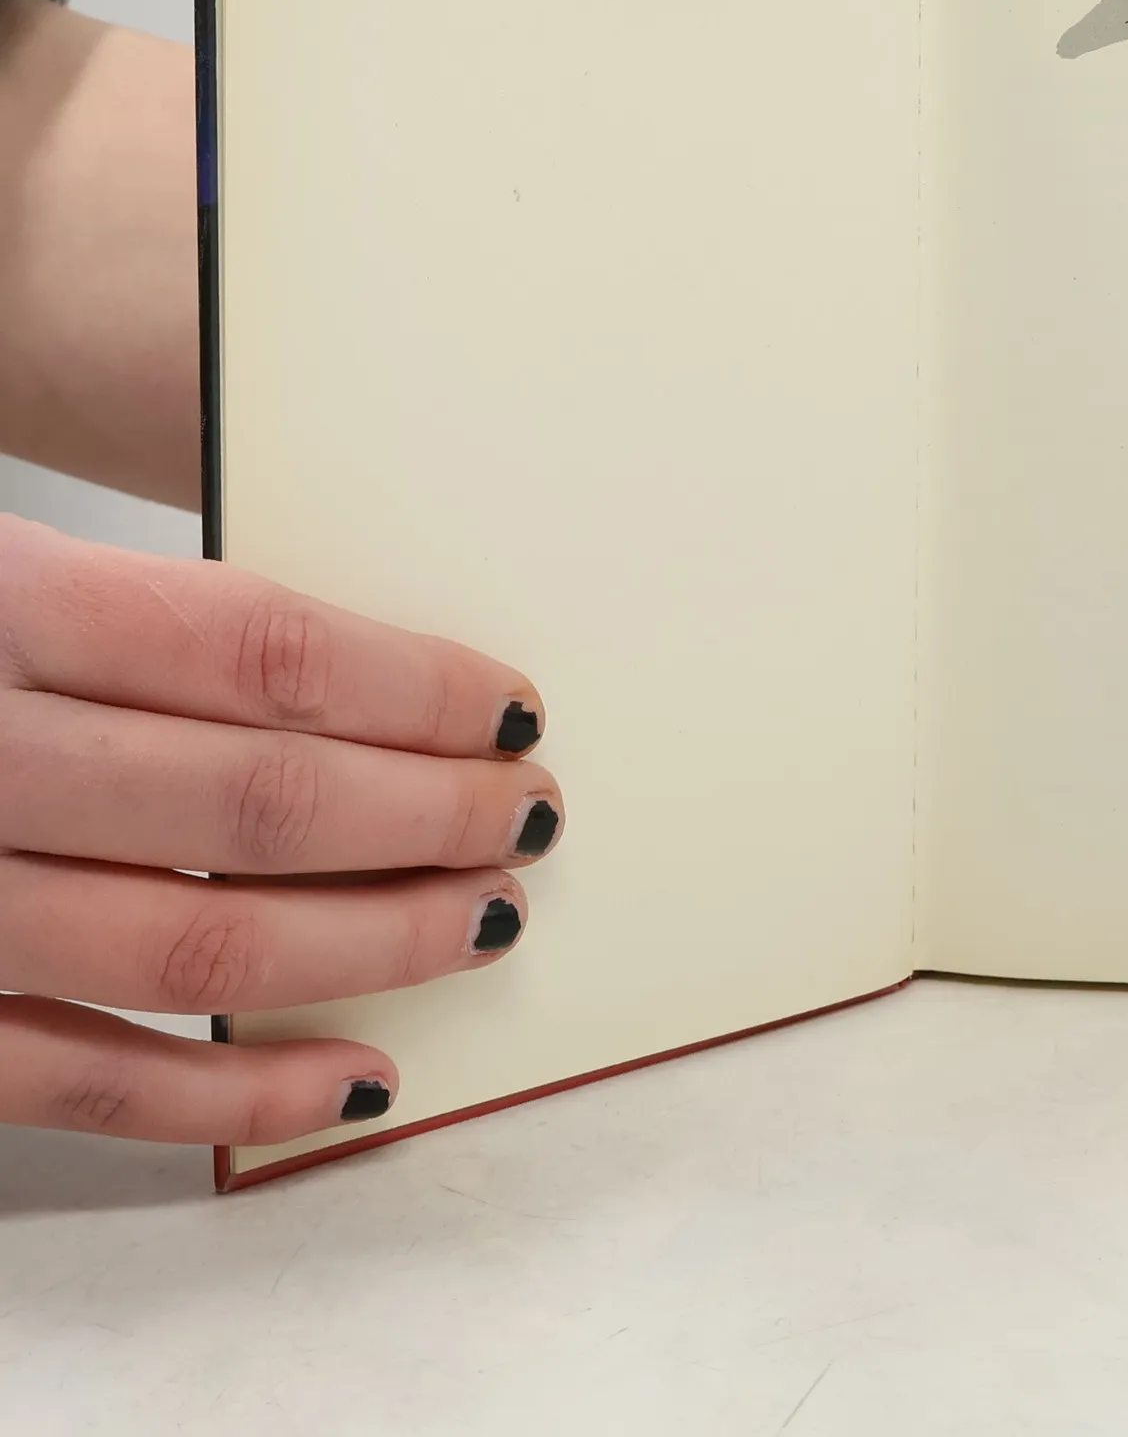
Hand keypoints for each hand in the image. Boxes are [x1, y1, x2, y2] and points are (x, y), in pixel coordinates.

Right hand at [0, 514, 561, 1143]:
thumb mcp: (5, 571)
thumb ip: (153, 622)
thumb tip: (379, 688)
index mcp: (0, 610)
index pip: (261, 655)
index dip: (416, 689)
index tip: (514, 712)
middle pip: (257, 802)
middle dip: (430, 816)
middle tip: (532, 816)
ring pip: (199, 951)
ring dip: (375, 944)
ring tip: (488, 918)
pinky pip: (89, 1088)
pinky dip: (237, 1099)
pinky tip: (359, 1076)